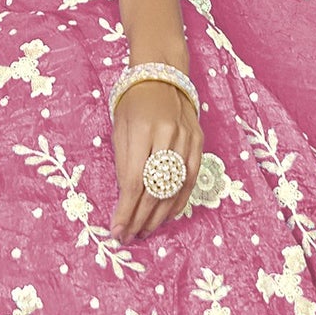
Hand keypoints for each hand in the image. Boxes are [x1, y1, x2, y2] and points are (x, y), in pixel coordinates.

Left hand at [108, 80, 203, 240]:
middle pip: (156, 189)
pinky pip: (190, 180)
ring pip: (175, 188)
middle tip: (129, 236)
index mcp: (143, 130)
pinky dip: (178, 201)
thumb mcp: (119, 130)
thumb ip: (124, 164)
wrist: (162, 78)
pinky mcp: (199, 143)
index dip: (126, 210)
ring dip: (159, 215)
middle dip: (141, 218)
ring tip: (145, 231)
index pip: (135, 181)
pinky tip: (167, 216)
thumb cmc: (133, 105)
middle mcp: (168, 135)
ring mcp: (187, 139)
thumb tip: (126, 201)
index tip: (116, 230)